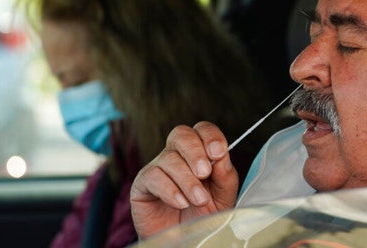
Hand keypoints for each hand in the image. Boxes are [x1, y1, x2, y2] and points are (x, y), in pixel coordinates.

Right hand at [130, 121, 238, 239]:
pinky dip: (170, 190)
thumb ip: (225, 175)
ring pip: (169, 159)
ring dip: (187, 180)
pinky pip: (153, 177)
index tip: (218, 152)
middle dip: (195, 151)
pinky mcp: (142, 185)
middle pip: (181, 134)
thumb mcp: (223, 196)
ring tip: (198, 200)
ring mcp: (157, 168)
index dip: (210, 136)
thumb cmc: (203, 216)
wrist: (186, 241)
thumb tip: (221, 156)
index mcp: (198, 153)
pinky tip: (180, 203)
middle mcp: (176, 156)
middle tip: (205, 173)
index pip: (201, 130)